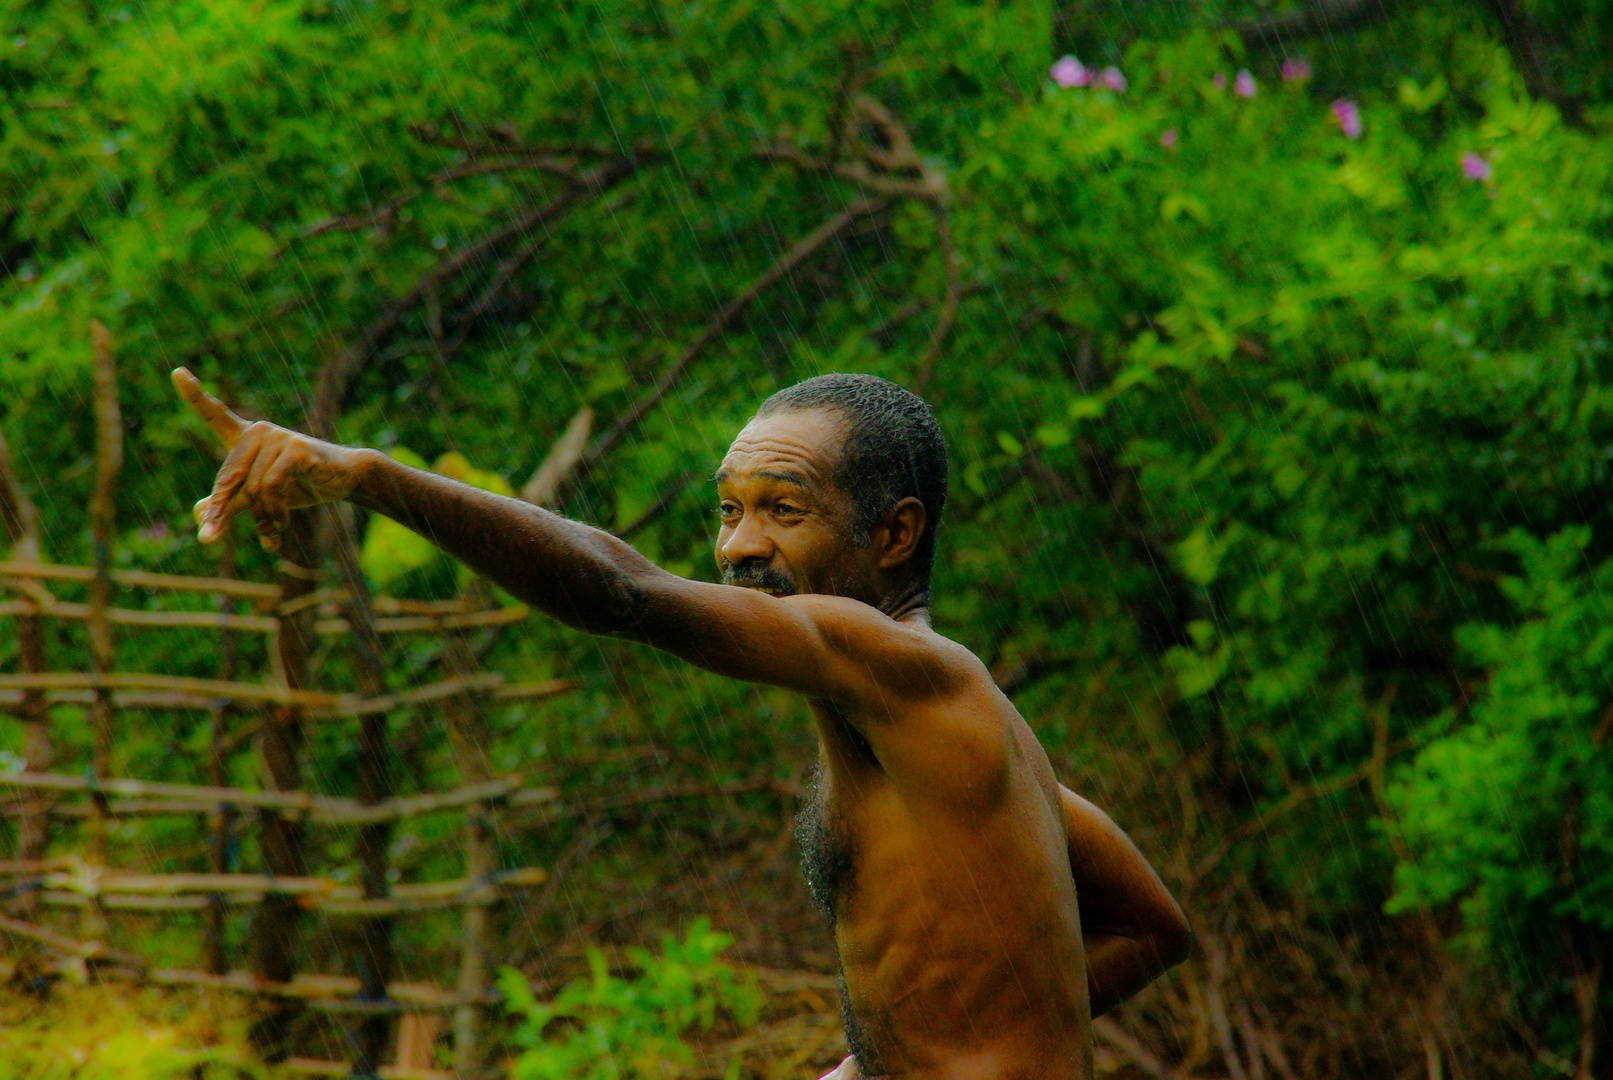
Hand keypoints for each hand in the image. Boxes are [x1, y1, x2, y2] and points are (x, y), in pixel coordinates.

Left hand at [173, 368, 361, 551]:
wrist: (346, 478)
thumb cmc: (301, 483)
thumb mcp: (260, 496)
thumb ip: (229, 503)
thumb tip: (198, 515)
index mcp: (245, 436)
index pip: (215, 413)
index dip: (195, 394)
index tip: (177, 372)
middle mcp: (258, 431)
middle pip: (228, 479)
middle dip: (220, 513)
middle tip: (208, 540)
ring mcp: (277, 436)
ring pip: (253, 489)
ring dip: (261, 520)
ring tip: (272, 536)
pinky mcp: (296, 449)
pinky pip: (272, 487)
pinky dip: (275, 514)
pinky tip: (282, 526)